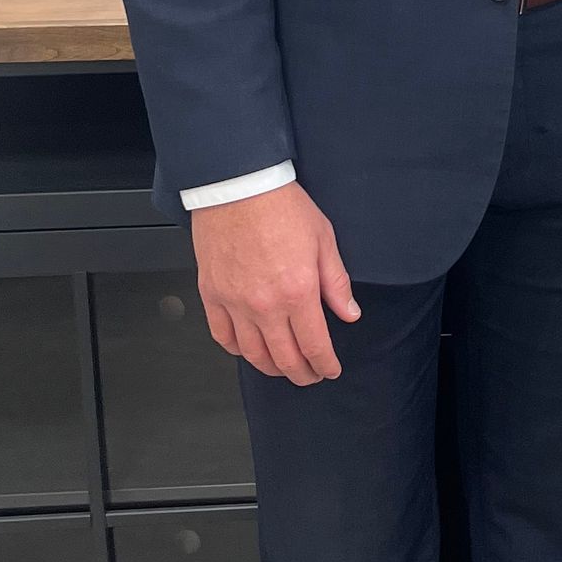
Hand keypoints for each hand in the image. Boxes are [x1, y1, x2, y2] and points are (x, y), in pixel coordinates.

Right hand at [191, 179, 359, 384]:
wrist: (237, 186)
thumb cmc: (280, 206)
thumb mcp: (323, 240)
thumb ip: (337, 283)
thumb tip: (349, 313)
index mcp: (298, 292)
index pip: (314, 345)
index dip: (324, 365)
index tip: (330, 369)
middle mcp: (265, 305)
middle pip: (284, 358)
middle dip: (302, 374)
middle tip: (310, 376)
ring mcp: (235, 303)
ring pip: (252, 355)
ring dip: (270, 368)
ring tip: (282, 368)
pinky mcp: (212, 295)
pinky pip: (222, 336)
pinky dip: (236, 350)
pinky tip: (248, 349)